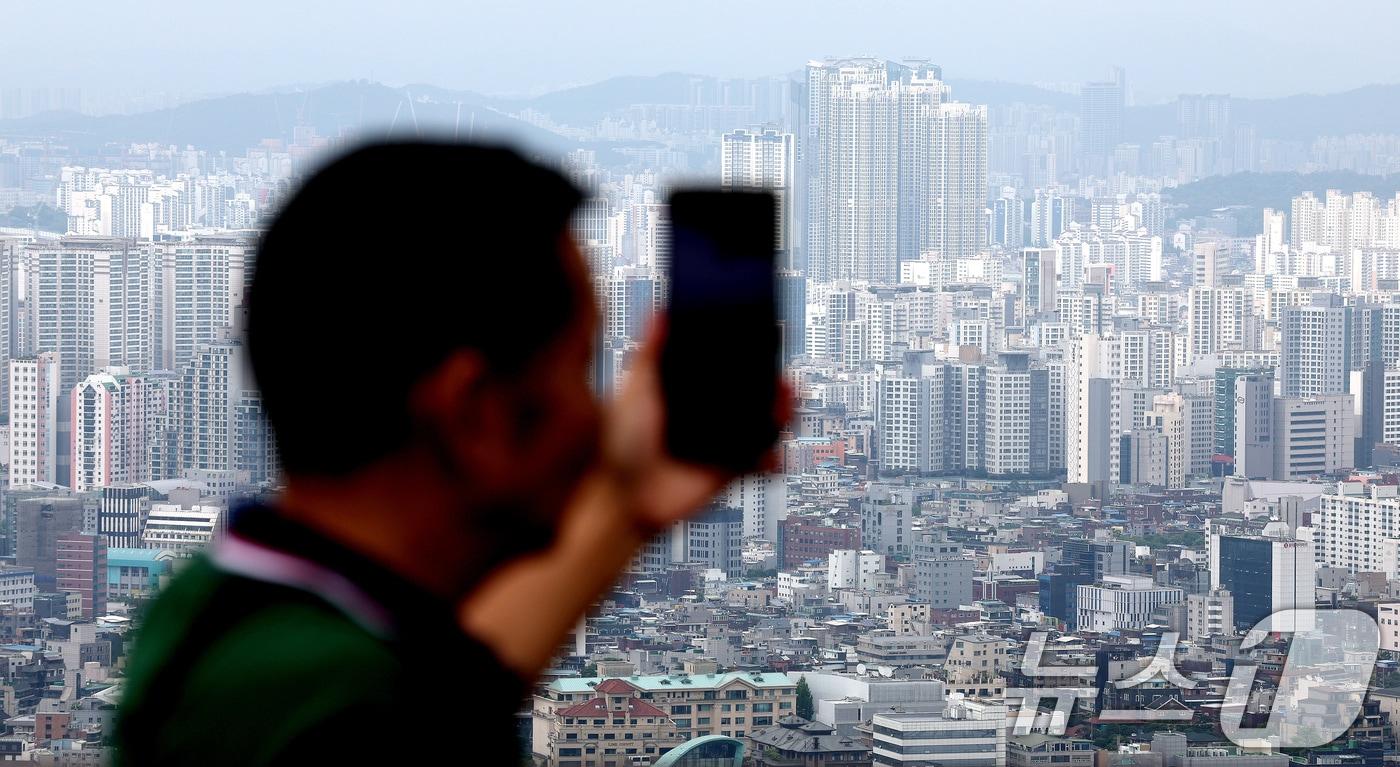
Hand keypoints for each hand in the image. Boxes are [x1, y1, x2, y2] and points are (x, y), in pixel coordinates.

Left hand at [605, 319, 791, 533]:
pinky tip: (777, 452)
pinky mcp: (726, 472)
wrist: (620, 498)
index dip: (745, 355)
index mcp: (683, 392)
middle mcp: (703, 416)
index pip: (722, 368)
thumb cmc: (617, 443)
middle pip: (748, 394)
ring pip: (759, 424)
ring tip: (788, 401)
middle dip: (771, 383)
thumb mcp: (635, 388)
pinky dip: (773, 458)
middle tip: (783, 373)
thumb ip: (651, 351)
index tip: (764, 338)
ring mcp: (717, 444)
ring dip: (781, 413)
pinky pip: (758, 461)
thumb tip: (660, 309)